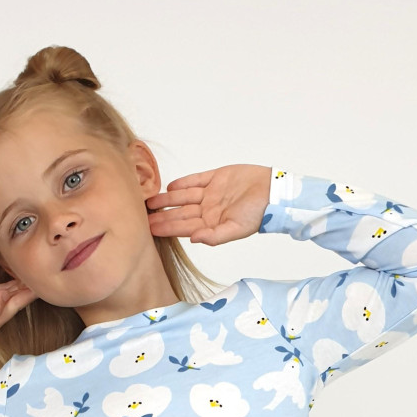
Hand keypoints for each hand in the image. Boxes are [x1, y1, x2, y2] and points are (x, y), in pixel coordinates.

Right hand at [0, 278, 37, 336]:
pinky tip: (14, 278)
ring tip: (32, 277)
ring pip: (7, 293)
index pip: (16, 305)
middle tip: (41, 278)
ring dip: (19, 286)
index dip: (29, 294)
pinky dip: (6, 283)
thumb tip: (6, 295)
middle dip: (28, 290)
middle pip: (15, 299)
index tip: (41, 286)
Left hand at [146, 163, 271, 245]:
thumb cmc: (258, 214)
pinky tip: (170, 186)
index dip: (166, 228)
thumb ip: (215, 236)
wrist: (274, 192)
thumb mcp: (237, 229)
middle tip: (142, 216)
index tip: (149, 229)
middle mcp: (209, 210)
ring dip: (168, 199)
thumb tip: (193, 239)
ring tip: (150, 201)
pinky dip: (184, 183)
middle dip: (162, 215)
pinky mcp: (217, 178)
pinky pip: (197, 180)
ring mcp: (212, 194)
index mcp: (212, 224)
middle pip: (180, 213)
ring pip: (184, 197)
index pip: (183, 227)